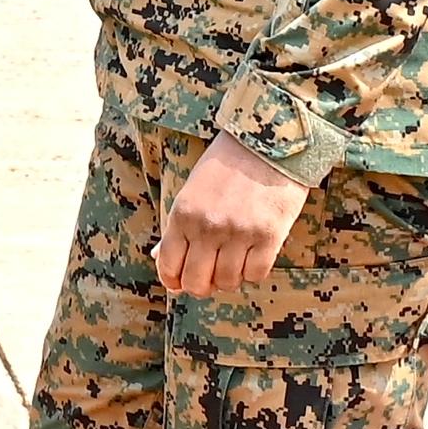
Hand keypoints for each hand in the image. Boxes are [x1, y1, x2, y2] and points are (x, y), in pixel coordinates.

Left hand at [156, 132, 309, 296]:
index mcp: (182, 214)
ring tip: (233, 260)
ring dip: (230, 277)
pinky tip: (252, 255)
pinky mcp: (268, 236)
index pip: (169, 266)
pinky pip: (256, 274)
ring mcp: (238, 233)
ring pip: (228, 282)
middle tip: (210, 276)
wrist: (266, 143)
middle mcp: (207, 227)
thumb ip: (177, 228)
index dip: (174, 281)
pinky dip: (253, 271)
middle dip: (202, 285)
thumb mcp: (191, 192)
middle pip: (197, 282)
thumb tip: (159, 258)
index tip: (180, 283)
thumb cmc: (225, 166)